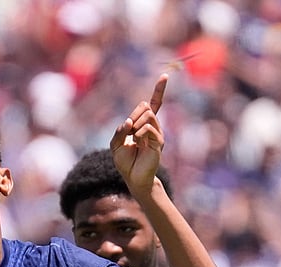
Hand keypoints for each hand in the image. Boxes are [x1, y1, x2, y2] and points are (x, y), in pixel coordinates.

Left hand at [110, 73, 167, 195]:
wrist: (132, 177)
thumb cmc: (124, 161)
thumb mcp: (115, 144)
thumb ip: (120, 130)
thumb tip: (130, 121)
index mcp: (143, 124)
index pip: (153, 104)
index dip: (159, 90)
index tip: (165, 76)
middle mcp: (152, 126)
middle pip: (146, 106)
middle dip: (133, 115)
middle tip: (129, 131)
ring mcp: (157, 134)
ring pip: (148, 115)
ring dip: (136, 124)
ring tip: (134, 138)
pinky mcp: (159, 142)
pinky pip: (149, 128)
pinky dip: (139, 133)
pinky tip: (137, 142)